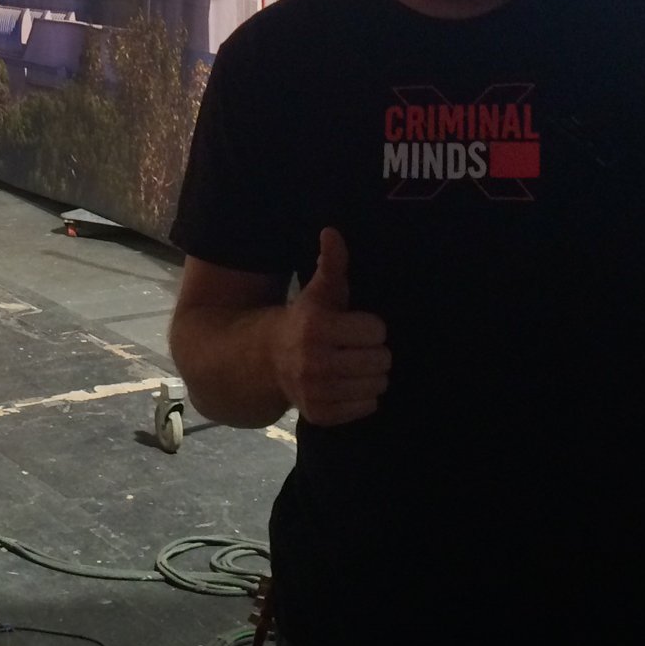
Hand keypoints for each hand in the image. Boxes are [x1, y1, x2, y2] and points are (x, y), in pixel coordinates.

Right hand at [272, 228, 389, 425]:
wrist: (265, 358)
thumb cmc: (303, 319)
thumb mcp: (318, 291)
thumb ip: (331, 263)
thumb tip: (332, 231)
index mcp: (316, 327)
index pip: (376, 331)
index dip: (371, 326)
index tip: (357, 325)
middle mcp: (314, 361)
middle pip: (380, 360)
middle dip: (375, 351)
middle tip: (359, 347)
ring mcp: (316, 391)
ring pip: (376, 386)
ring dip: (372, 375)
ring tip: (356, 365)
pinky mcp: (319, 414)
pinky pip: (366, 407)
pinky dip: (363, 397)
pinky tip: (348, 384)